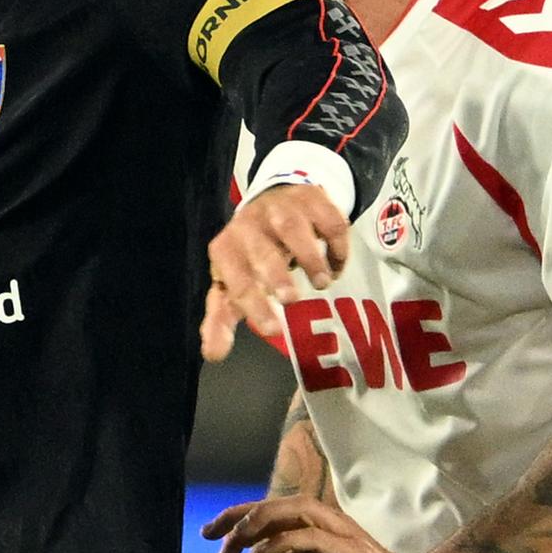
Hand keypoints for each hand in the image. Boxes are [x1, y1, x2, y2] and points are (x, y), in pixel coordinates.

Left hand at [201, 180, 352, 359]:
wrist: (273, 202)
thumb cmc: (250, 256)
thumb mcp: (232, 284)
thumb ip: (221, 319)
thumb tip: (213, 354)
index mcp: (227, 250)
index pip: (235, 279)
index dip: (252, 305)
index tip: (273, 330)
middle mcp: (250, 226)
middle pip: (261, 251)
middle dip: (276, 276)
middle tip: (292, 300)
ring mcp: (281, 208)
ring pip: (292, 228)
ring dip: (310, 257)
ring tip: (324, 283)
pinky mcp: (311, 198)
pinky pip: (327, 217)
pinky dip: (336, 243)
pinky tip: (338, 265)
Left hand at [203, 494, 469, 552]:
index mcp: (323, 528)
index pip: (277, 512)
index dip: (241, 516)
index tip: (211, 532)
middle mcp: (332, 525)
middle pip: (281, 505)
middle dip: (241, 516)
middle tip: (209, 536)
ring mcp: (345, 538)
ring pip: (298, 515)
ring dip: (261, 525)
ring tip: (232, 542)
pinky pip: (318, 542)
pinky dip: (290, 543)